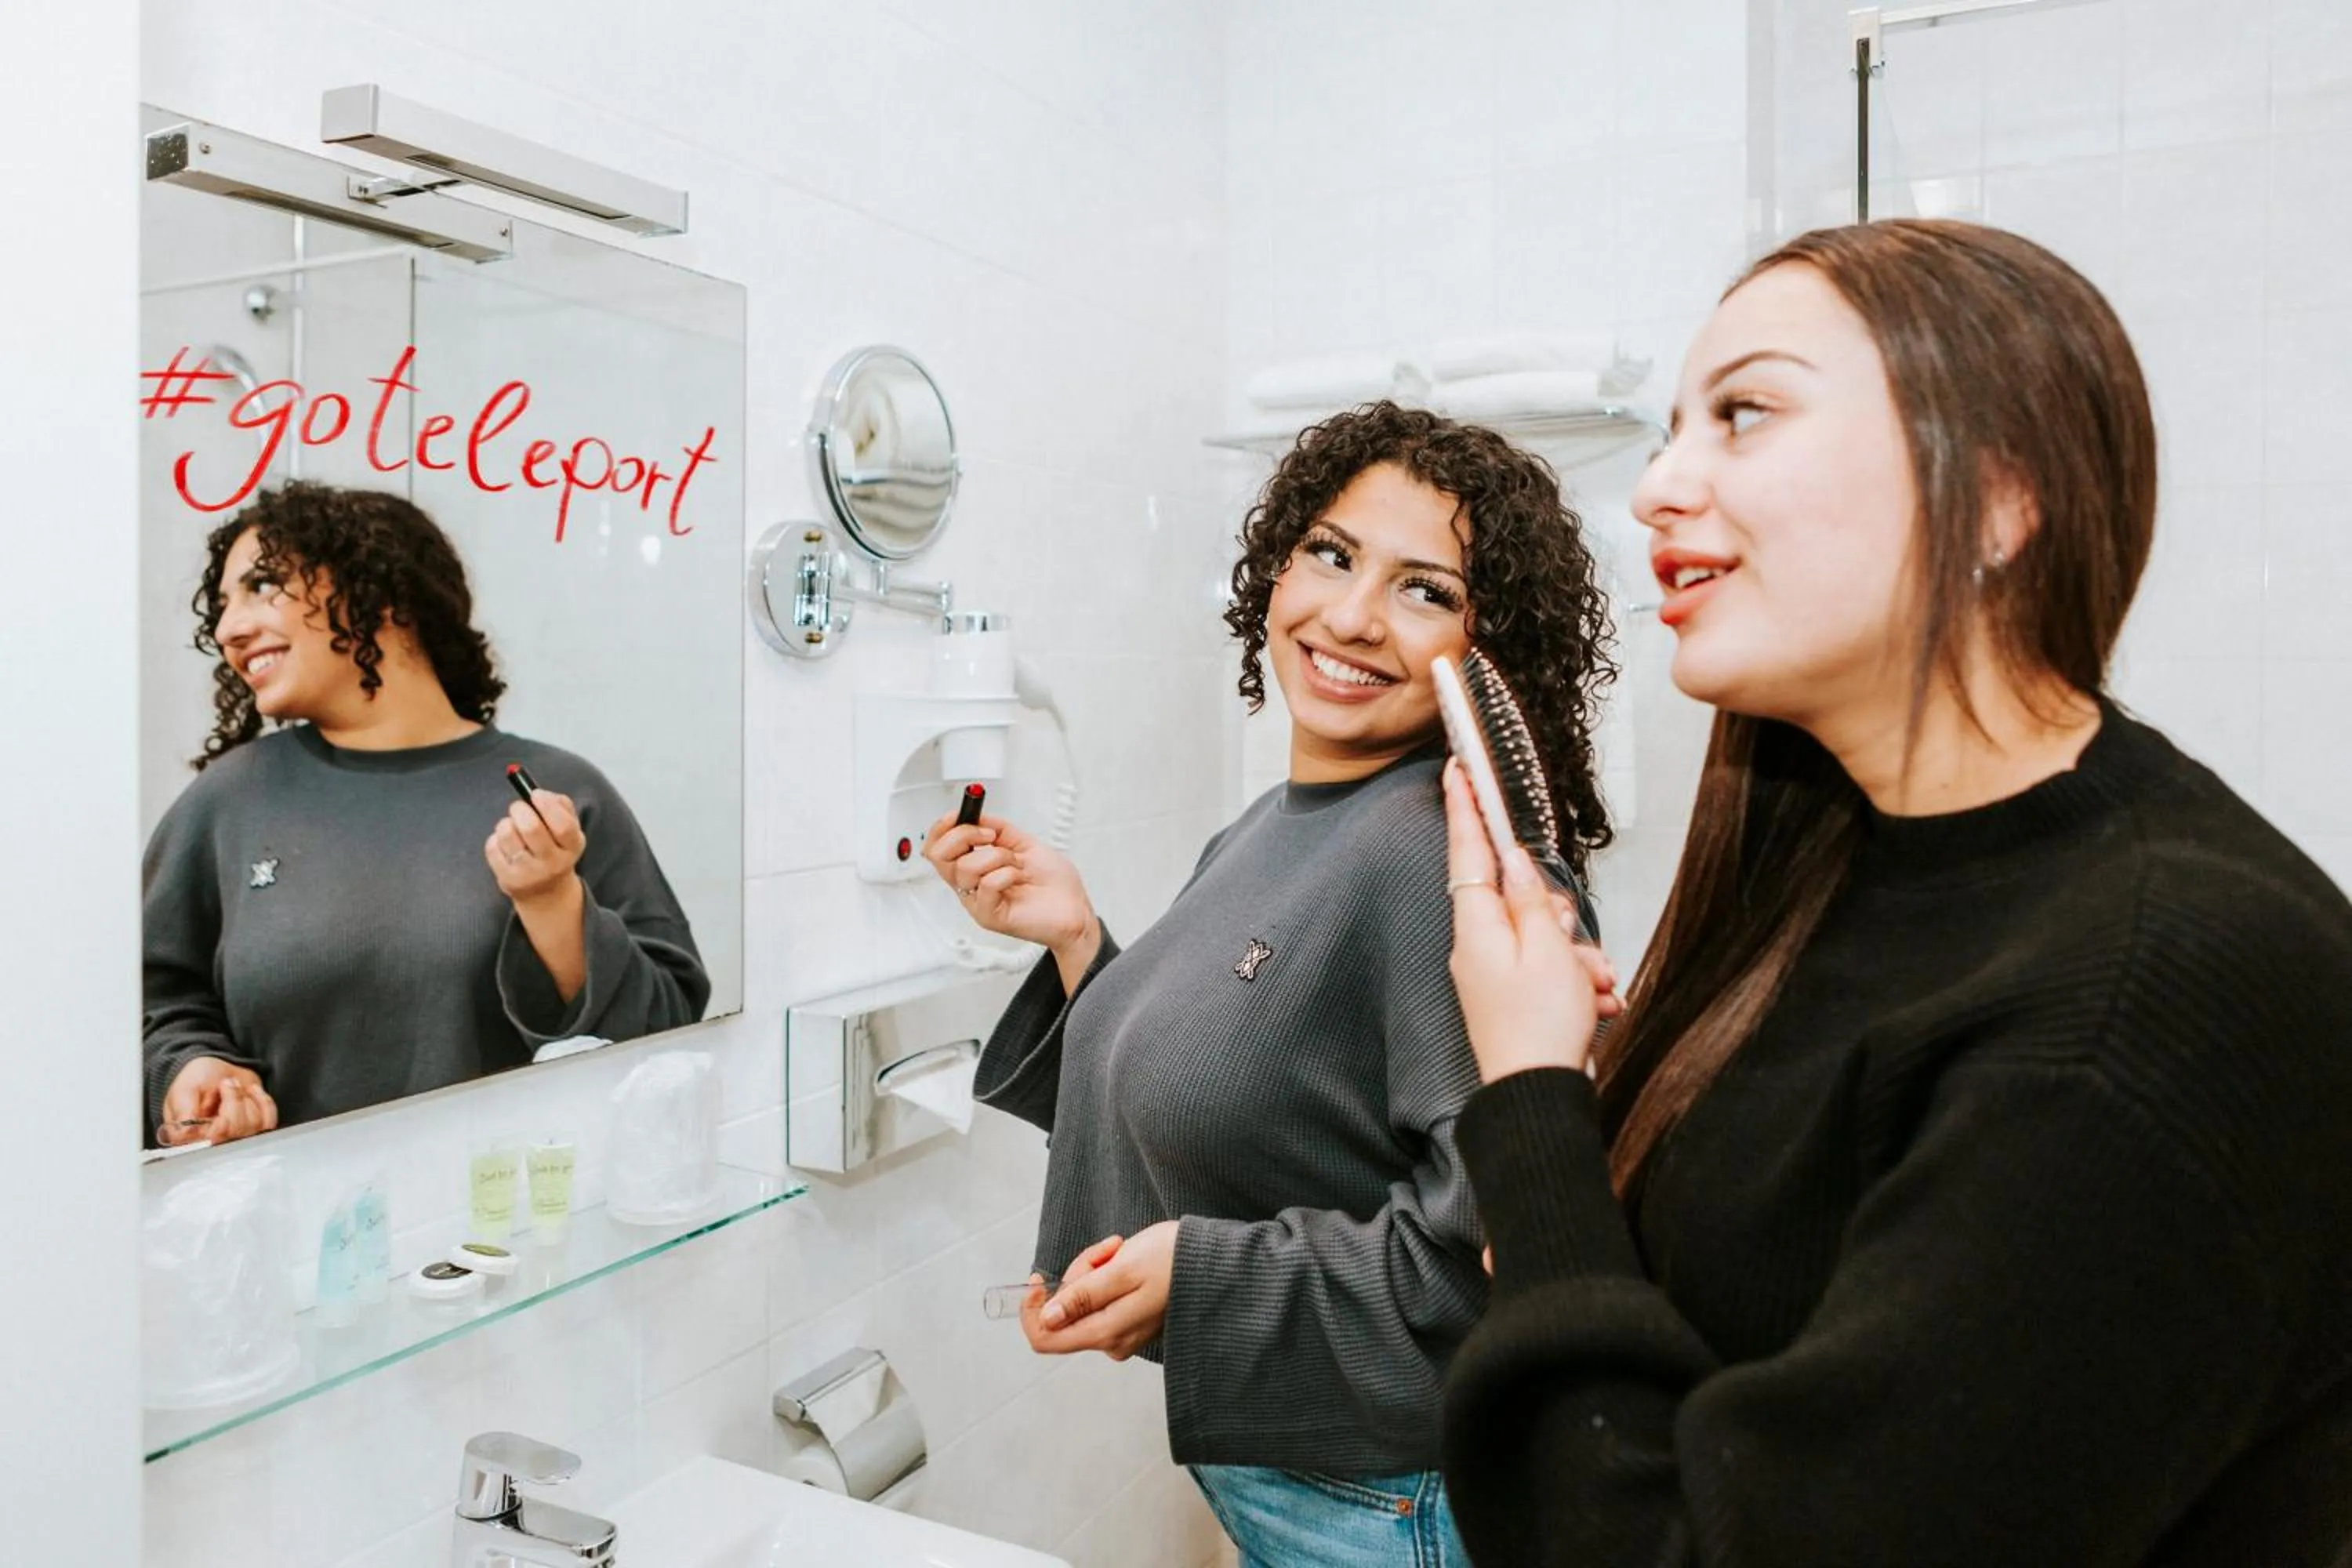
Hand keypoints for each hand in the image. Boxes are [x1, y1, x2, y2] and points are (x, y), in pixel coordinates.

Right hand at [161, 1056, 276, 1144]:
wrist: (217, 1068)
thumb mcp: (184, 1090)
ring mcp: (238, 1137)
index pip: (211, 1143)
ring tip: (234, 1086)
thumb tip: (186, 1133)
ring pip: (255, 1126)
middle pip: (237, 1132)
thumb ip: (184, 1110)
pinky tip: (251, 1091)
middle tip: (225, 1083)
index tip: (220, 1107)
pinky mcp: (258, 1129)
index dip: (221, 1128)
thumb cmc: (197, 1079)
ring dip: (247, 1099)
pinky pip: (269, 1120)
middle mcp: (215, 1142)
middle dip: (234, 1101)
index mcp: (191, 1138)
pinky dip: (263, 1101)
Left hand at [485, 789, 585, 907]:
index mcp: (572, 847)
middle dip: (519, 809)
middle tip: (517, 807)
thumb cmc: (555, 848)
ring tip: (511, 826)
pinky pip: (492, 847)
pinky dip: (495, 838)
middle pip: (531, 828)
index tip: (535, 794)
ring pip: (507, 834)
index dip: (548, 806)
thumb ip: (561, 806)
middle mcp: (554, 863)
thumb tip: (540, 793)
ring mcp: (529, 874)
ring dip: (505, 823)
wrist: (546, 892)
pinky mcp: (508, 880)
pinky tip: (505, 844)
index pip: (563, 826)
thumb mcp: (568, 830)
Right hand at [923, 811, 1098, 983]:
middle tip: (990, 837)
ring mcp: (978, 900)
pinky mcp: (988, 916)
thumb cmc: (1054, 884)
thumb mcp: (1024, 844)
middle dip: (964, 835)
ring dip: (997, 856)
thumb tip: (977, 815)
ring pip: (964, 868)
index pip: (938, 846)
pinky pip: (985, 885)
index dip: (943, 827)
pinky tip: (1017, 880)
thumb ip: (998, 829)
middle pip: (938, 856)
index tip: (960, 812)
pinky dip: (1005, 874)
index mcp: (975, 865)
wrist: (1075, 910)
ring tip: (1016, 865)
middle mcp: (972, 883)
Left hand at [1023, 1223, 1174, 1361]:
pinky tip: (1125, 1259)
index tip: (1037, 1279)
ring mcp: (1122, 1333)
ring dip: (1093, 1269)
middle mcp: (1111, 1341)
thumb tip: (1047, 1318)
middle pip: (1064, 1312)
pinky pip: (1100, 1299)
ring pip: (1081, 1301)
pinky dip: (1105, 1274)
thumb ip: (1082, 1296)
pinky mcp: (1130, 1321)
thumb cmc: (1171, 1260)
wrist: (1213, 1261)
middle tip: (1106, 1249)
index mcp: (1106, 1332)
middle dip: (1076, 1274)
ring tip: (1121, 1249)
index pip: (1045, 1339)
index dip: (1031, 1310)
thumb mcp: (1122, 1270)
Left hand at [1443, 760, 1603, 1080]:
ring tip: (1592, 985)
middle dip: (1560, 914)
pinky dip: (1577, 979)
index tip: (1454, 770)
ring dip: (1577, 954)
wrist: (1537, 1097)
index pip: (1467, 852)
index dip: (1464, 809)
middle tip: (1576, 947)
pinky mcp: (1511, 996)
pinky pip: (1550, 968)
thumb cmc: (1541, 1028)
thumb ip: (1531, 900)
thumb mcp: (1548, 951)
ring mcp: (1492, 973)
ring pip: (1545, 935)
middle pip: (1520, 897)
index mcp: (1476, 927)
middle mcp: (1476, 946)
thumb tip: (1512, 859)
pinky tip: (1595, 1002)